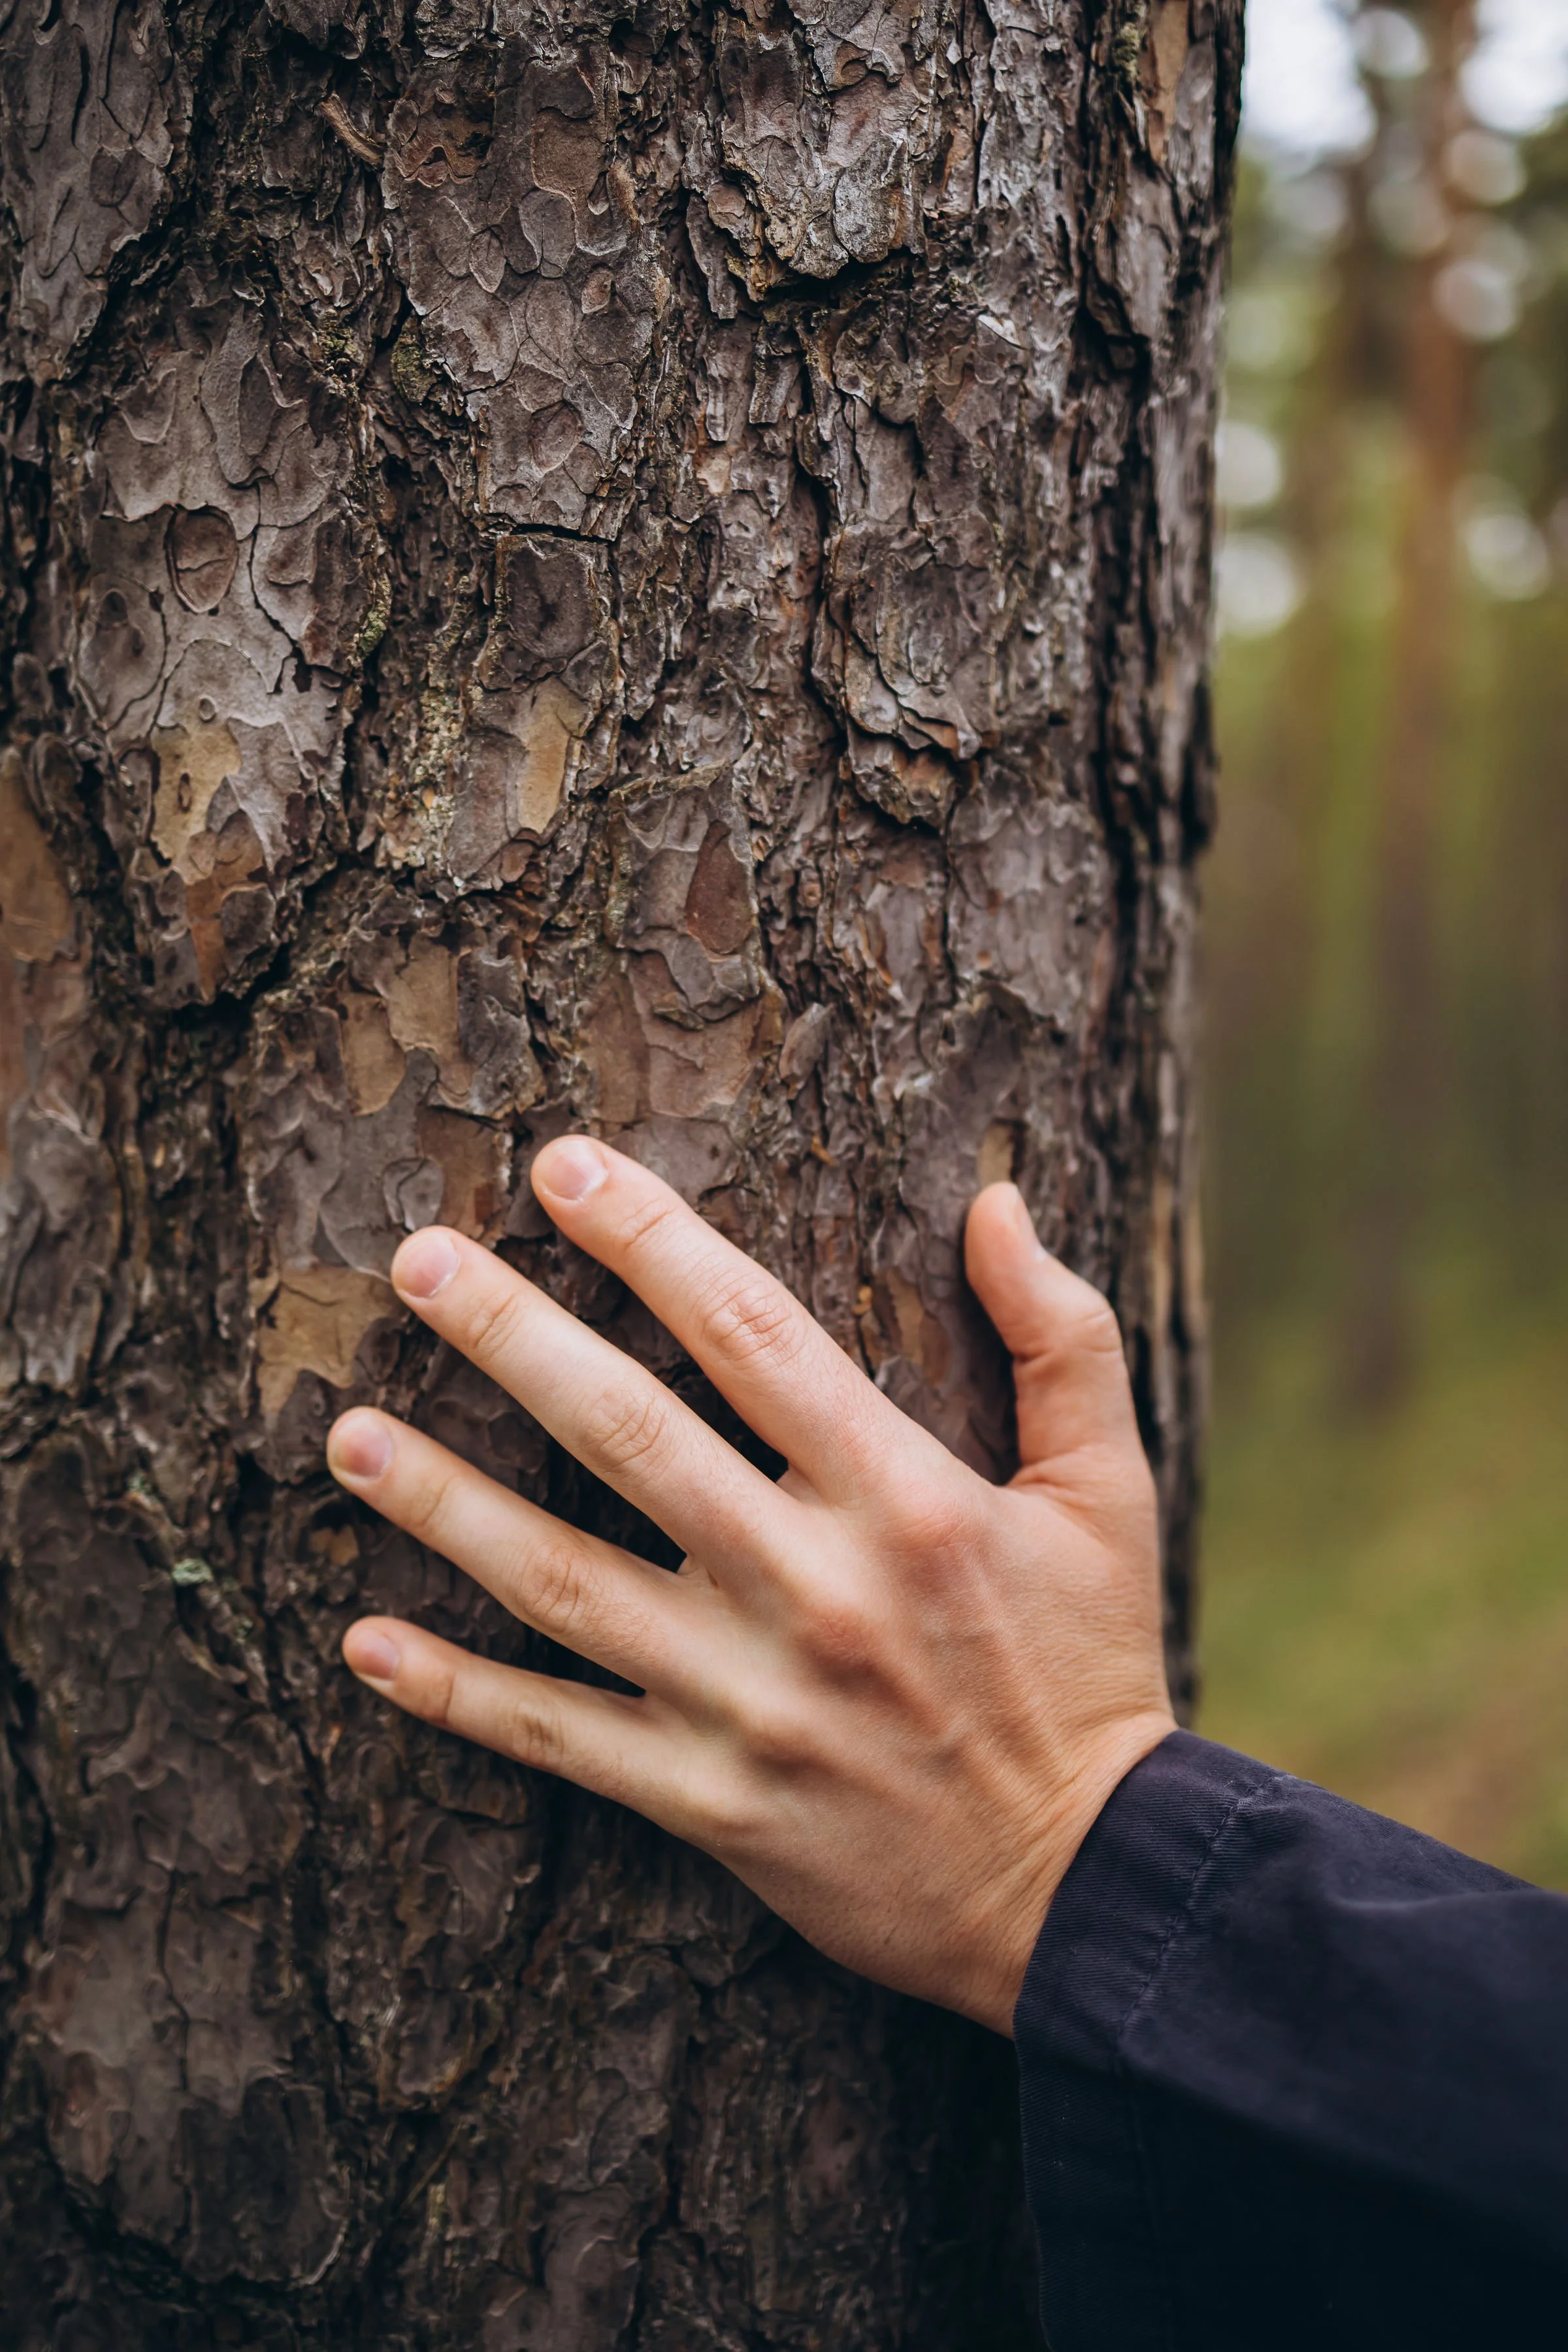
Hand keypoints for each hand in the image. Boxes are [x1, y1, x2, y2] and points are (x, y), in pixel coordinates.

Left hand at [328, 1139, 1174, 2034]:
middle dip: (513, 1336)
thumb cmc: (1092, 1668)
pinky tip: (365, 1641)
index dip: (652, 1238)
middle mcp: (810, 1588)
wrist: (1089, 1890)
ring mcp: (747, 1701)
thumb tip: (998, 1199)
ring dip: (445, 1504)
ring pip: (562, 1582)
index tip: (564, 1166)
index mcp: (904, 1497)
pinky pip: (559, 1737)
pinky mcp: (709, 1803)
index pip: (752, 1334)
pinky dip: (455, 1694)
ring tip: (347, 1436)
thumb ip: (1061, 1335)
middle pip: (629, 1435)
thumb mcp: (1110, 1491)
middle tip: (416, 1263)